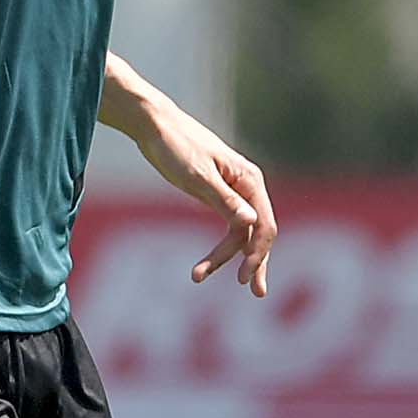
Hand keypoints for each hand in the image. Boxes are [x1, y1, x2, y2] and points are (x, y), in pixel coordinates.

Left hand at [123, 90, 277, 297]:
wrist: (154, 125)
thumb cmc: (175, 146)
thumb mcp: (198, 177)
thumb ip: (226, 201)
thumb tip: (252, 222)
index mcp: (249, 180)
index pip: (264, 225)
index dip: (257, 254)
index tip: (241, 277)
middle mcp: (247, 186)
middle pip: (258, 232)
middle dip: (254, 262)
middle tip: (255, 292)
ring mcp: (234, 191)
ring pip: (240, 232)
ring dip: (226, 257)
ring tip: (199, 276)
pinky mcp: (217, 194)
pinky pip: (227, 226)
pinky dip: (220, 245)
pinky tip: (208, 262)